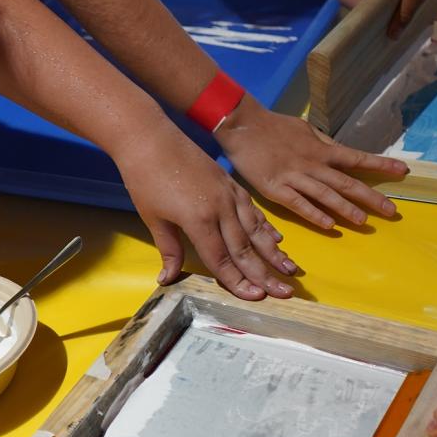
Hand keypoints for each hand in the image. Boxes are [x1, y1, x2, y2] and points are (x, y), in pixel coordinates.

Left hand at [114, 115, 297, 300]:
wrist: (151, 138)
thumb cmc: (146, 178)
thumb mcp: (153, 218)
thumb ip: (169, 250)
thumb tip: (167, 279)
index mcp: (200, 220)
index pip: (222, 259)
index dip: (238, 282)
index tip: (256, 298)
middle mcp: (221, 208)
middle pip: (245, 249)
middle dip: (265, 274)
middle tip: (285, 293)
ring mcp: (229, 194)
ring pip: (255, 230)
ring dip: (273, 252)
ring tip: (290, 270)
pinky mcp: (231, 184)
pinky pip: (253, 210)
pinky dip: (266, 227)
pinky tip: (277, 239)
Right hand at [217, 96, 407, 229]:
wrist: (243, 125)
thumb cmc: (275, 126)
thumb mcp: (305, 129)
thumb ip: (324, 143)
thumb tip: (342, 151)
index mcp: (321, 150)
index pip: (357, 158)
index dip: (381, 165)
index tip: (402, 171)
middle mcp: (313, 164)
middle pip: (347, 182)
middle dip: (371, 197)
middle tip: (392, 211)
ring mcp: (294, 177)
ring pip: (326, 195)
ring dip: (346, 209)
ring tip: (364, 222)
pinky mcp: (276, 189)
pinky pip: (299, 204)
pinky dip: (314, 214)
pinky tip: (329, 225)